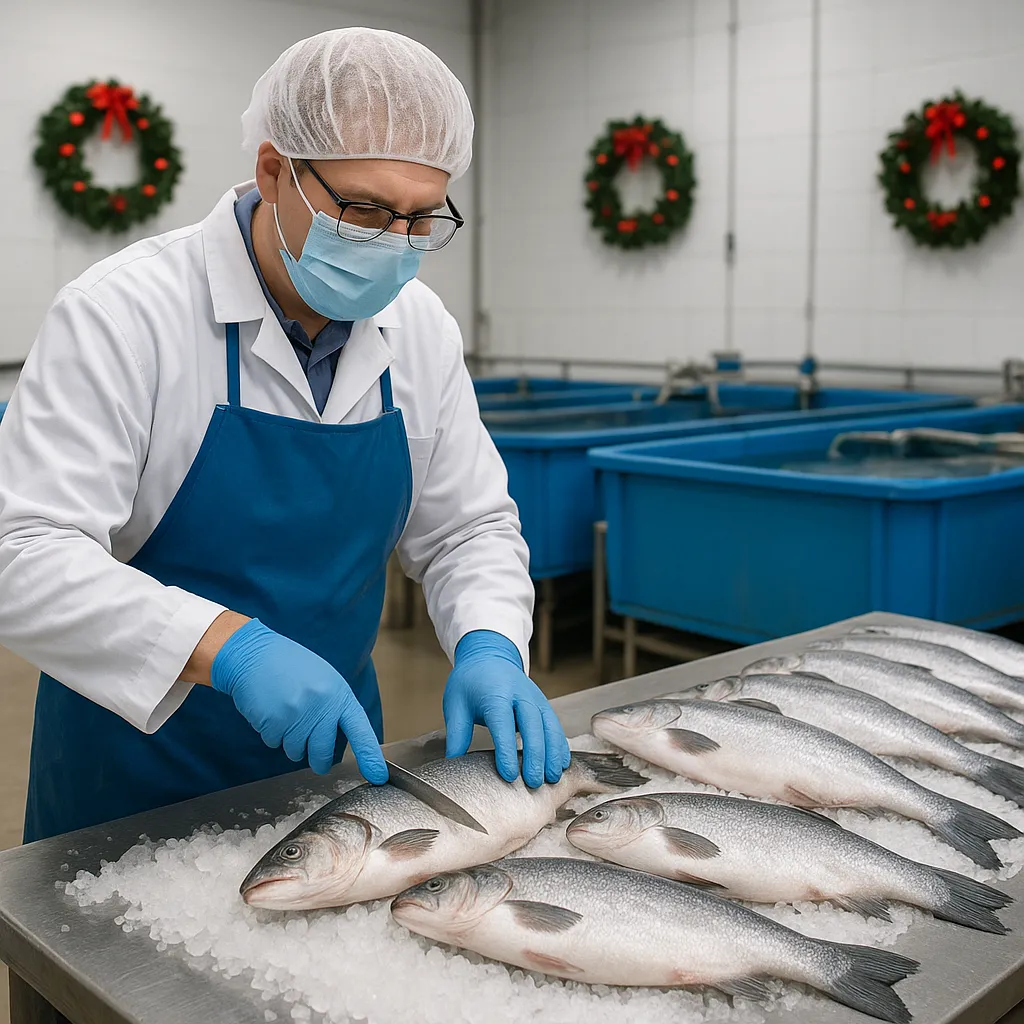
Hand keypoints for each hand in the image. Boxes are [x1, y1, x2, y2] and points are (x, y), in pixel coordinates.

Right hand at [210, 618, 387, 780]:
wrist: (255, 654)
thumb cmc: (291, 666)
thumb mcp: (324, 679)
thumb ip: (334, 707)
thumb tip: (338, 737)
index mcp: (338, 694)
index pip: (360, 730)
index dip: (370, 755)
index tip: (377, 775)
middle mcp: (321, 706)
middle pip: (323, 752)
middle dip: (318, 760)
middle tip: (317, 761)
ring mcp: (297, 715)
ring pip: (296, 751)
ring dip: (291, 742)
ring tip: (286, 716)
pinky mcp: (274, 722)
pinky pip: (275, 743)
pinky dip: (272, 734)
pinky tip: (271, 712)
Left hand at [443, 630, 570, 787]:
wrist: (489, 655)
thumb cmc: (471, 681)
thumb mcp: (456, 703)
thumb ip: (457, 734)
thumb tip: (452, 764)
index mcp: (494, 692)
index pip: (502, 723)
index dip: (507, 750)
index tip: (509, 774)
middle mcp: (519, 693)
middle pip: (532, 724)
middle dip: (535, 754)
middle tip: (534, 782)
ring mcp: (534, 697)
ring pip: (549, 725)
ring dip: (552, 752)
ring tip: (552, 777)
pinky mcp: (543, 703)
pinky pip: (555, 724)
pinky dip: (560, 744)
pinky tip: (562, 763)